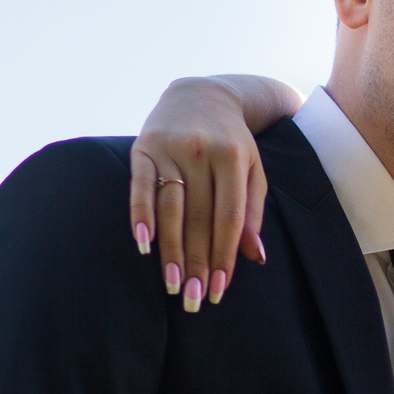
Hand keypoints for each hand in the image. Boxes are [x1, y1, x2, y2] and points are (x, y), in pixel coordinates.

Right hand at [131, 77, 269, 311]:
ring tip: (171, 283)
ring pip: (170, 208)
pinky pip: (139, 187)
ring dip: (169, 250)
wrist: (201, 94)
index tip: (220, 289)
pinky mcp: (142, 146)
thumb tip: (254, 257)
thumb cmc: (233, 142)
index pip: (229, 217)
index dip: (224, 255)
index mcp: (233, 158)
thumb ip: (253, 212)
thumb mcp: (253, 170)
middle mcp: (200, 152)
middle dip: (196, 262)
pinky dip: (140, 216)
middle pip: (198, 218)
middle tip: (193, 298)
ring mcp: (169, 148)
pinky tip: (143, 245)